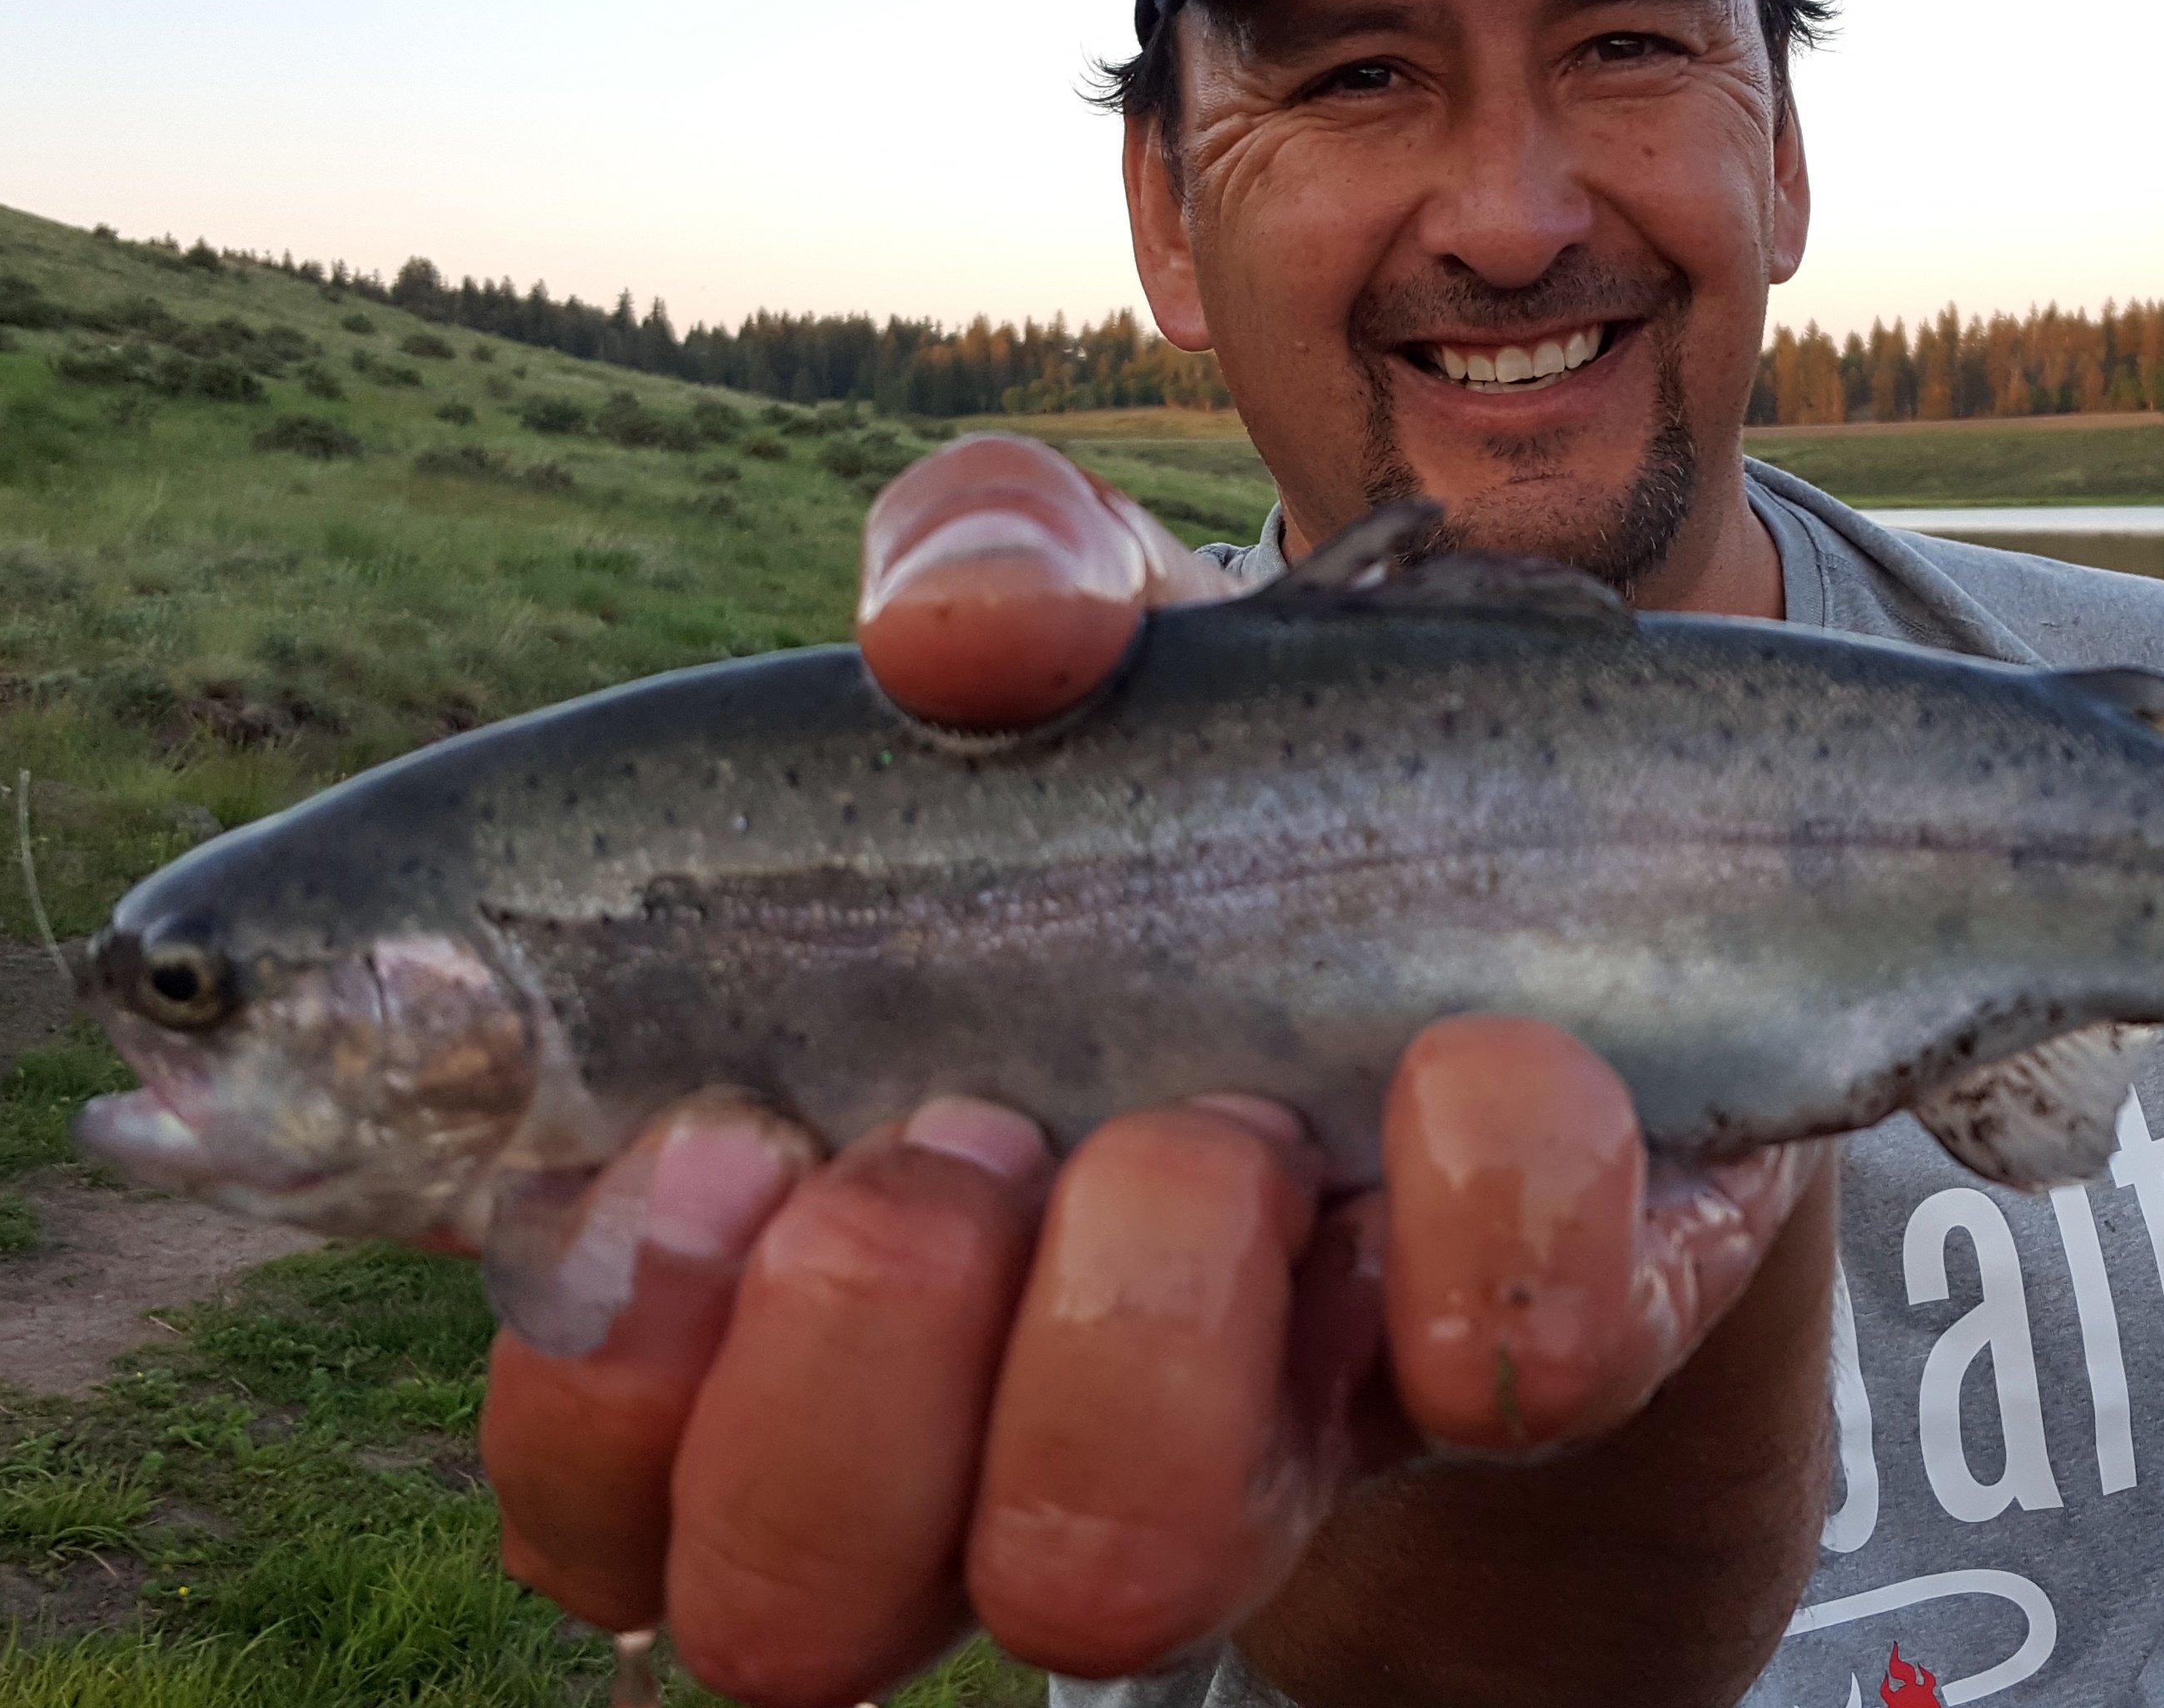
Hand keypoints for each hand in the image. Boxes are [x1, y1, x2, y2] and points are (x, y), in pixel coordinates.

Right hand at [477, 435, 1823, 1705]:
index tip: (709, 1135)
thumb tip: (952, 639)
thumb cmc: (1224, 754)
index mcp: (815, 1254)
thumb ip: (982, 560)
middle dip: (856, 1354)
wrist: (1560, 828)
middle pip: (795, 1604)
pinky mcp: (1538, 1349)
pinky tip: (1486, 1052)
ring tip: (1214, 1121)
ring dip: (1133, 1322)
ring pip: (1107, 1579)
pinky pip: (1499, 1380)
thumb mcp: (1085, 617)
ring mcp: (1272, 1417)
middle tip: (968, 1126)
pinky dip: (1488, 1200)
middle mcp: (1005, 1406)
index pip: (603, 1484)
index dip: (613, 1379)